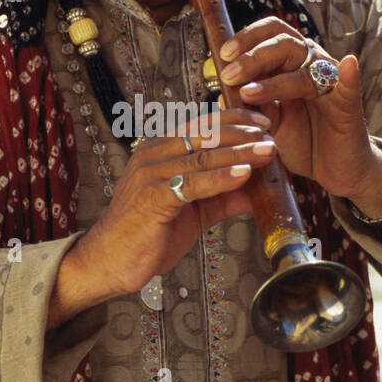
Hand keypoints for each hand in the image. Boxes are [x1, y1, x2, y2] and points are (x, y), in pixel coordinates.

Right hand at [75, 108, 276, 297]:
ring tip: (266, 150)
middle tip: (270, 136)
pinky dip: (220, 178)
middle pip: (204, 134)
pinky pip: (191, 183)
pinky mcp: (151, 198)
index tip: (263, 122)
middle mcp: (152, 155)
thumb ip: (222, 196)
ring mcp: (150, 174)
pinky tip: (244, 174)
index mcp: (159, 150)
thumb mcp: (193, 211)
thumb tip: (258, 189)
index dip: (234, 120)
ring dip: (239, 152)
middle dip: (241, 133)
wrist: (111, 262)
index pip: (201, 124)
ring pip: (201, 156)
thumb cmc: (148, 233)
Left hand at [218, 19, 380, 199]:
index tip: (223, 55)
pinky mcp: (348, 105)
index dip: (247, 38)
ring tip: (249, 93)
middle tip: (229, 75)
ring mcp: (332, 83)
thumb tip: (221, 91)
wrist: (332, 169)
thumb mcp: (268, 121)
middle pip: (285, 44)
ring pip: (306, 70)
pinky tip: (348, 64)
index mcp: (291, 63)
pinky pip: (350, 86)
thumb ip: (251, 103)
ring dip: (275, 81)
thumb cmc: (301, 140)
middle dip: (253, 57)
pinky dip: (349, 75)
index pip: (271, 34)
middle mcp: (312, 65)